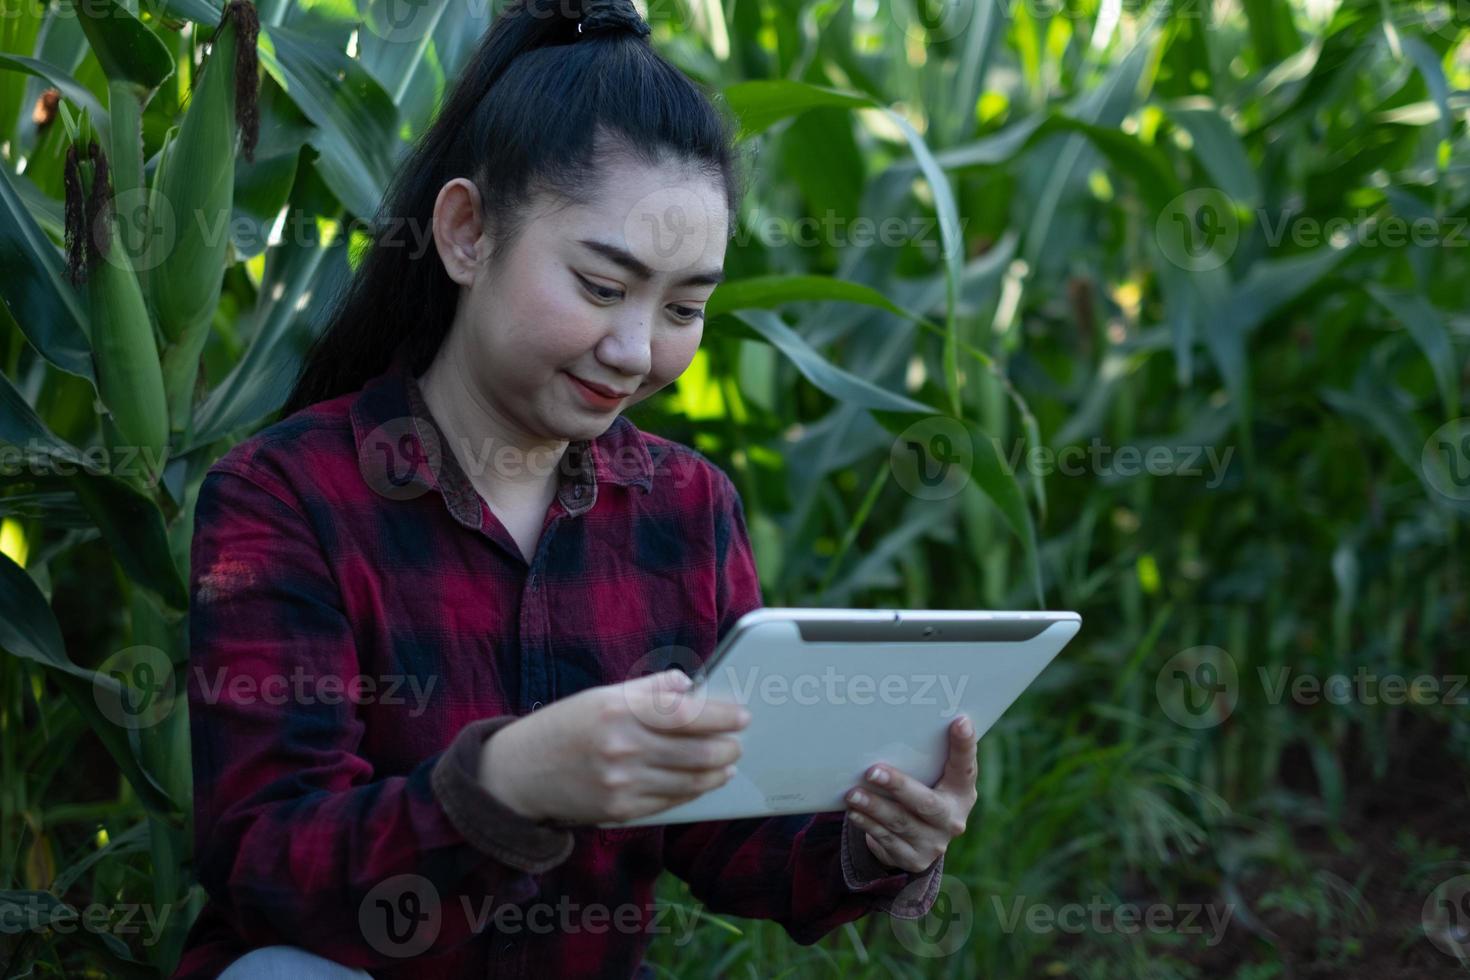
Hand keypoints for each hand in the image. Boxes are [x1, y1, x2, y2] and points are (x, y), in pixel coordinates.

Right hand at [477, 669, 749, 824]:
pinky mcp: (620, 810)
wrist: (520, 773)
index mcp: (618, 710)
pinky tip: (703, 783)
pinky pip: (670, 802)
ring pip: (689, 781)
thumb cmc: (564, 727)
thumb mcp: (601, 696)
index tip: (741, 716)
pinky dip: (693, 792)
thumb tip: (688, 686)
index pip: (686, 713)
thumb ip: (648, 689)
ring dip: (716, 772)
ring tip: (727, 763)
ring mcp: (621, 782)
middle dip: (726, 747)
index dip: (722, 716)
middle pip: (696, 751)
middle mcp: (622, 747)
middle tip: (738, 742)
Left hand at [843, 715, 978, 872]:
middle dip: (898, 786)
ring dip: (874, 807)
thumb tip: (890, 723)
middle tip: (872, 772)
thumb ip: (925, 759)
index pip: (965, 767)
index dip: (964, 746)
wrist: (921, 840)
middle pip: (926, 802)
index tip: (959, 721)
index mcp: (962, 792)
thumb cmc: (923, 791)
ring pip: (901, 822)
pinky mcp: (914, 859)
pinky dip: (868, 825)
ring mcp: (935, 842)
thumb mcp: (932, 778)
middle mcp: (953, 819)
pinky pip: (887, 840)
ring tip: (853, 794)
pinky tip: (855, 812)